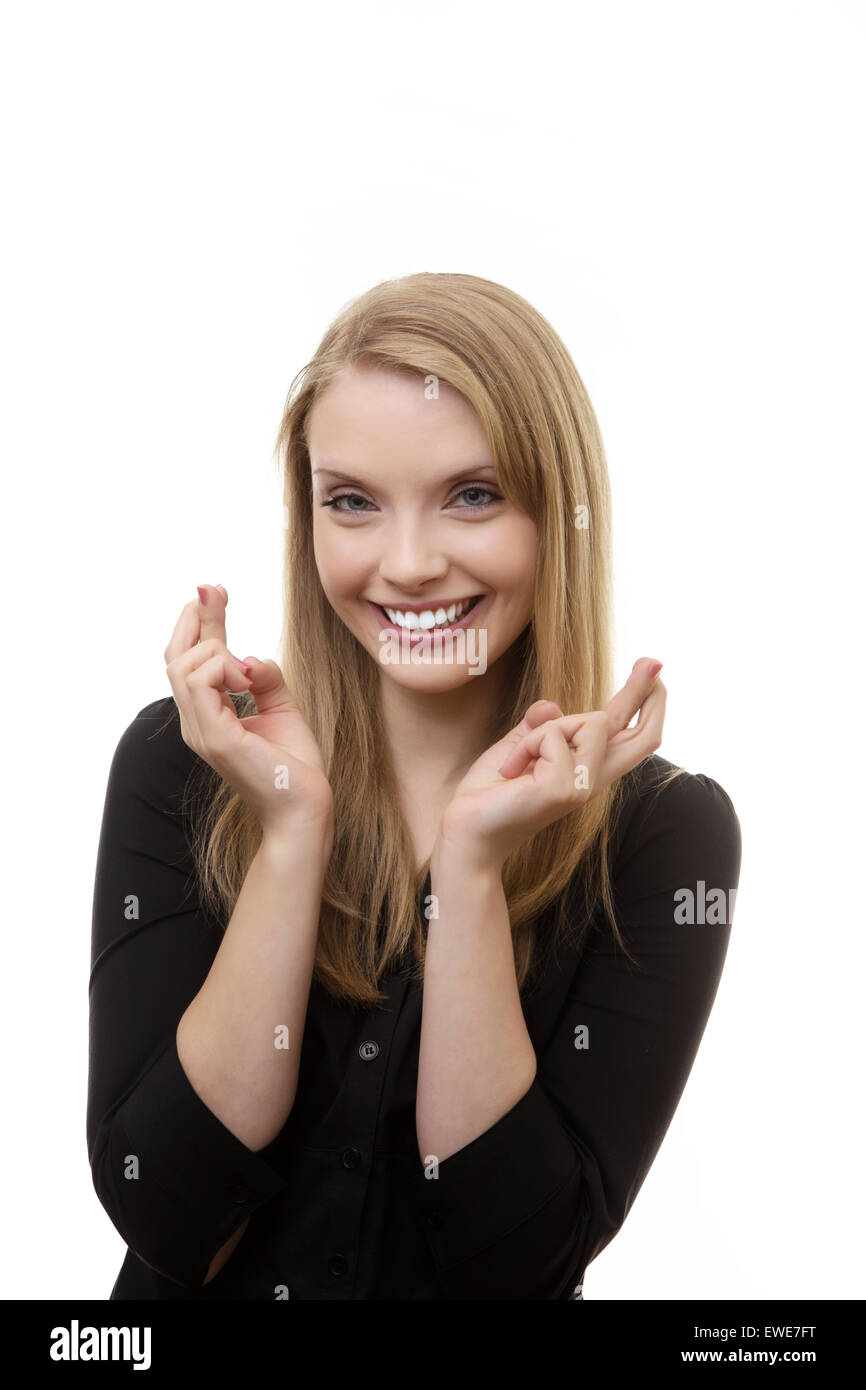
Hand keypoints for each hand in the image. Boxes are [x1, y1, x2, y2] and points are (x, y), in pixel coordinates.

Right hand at [164, 584, 332, 842]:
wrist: (305, 809)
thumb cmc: (295, 766)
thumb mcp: (282, 708)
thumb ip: (265, 679)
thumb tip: (250, 655)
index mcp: (207, 715)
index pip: (190, 660)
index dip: (199, 621)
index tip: (213, 588)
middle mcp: (196, 722)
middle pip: (176, 656)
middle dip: (198, 618)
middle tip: (219, 592)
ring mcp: (201, 731)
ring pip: (183, 665)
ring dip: (216, 651)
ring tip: (248, 674)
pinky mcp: (216, 739)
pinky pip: (200, 684)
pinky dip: (222, 669)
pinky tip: (247, 680)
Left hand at [436, 658, 665, 871]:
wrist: (467, 831)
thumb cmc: (492, 793)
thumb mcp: (519, 747)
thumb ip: (540, 727)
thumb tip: (552, 707)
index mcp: (588, 770)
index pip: (630, 735)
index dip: (646, 702)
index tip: (653, 667)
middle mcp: (594, 780)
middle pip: (643, 736)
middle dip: (646, 693)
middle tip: (653, 661)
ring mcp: (583, 787)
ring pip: (592, 722)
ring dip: (547, 729)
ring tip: (517, 761)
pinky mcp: (564, 789)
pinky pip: (551, 736)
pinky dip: (526, 744)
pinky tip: (510, 771)